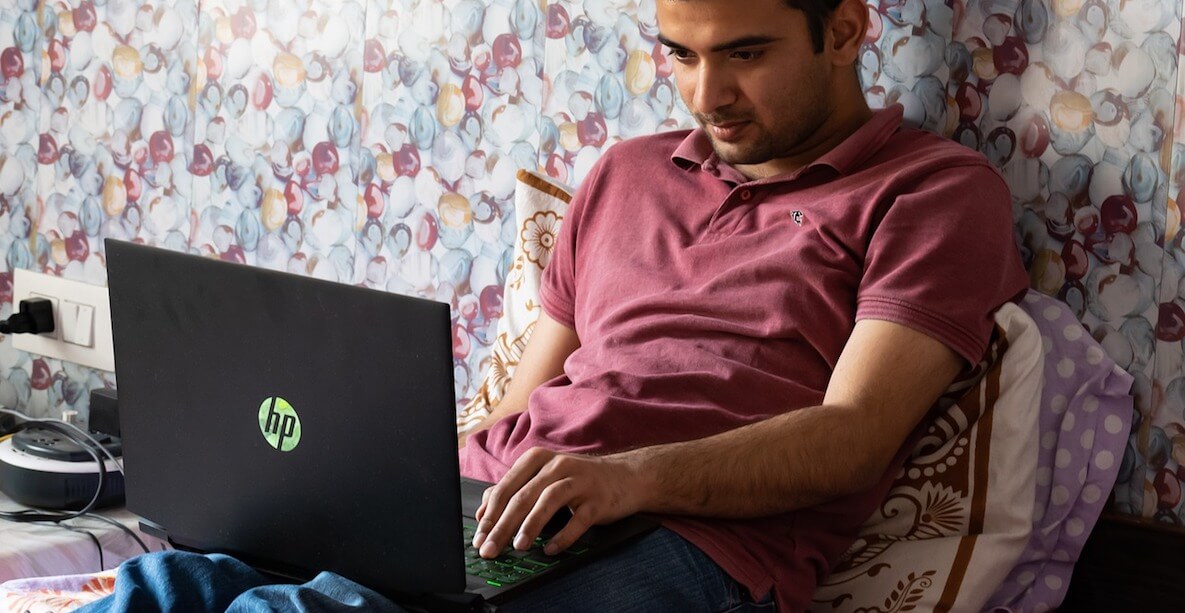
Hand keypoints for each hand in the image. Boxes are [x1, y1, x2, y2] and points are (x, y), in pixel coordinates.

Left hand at [471, 447, 647, 557]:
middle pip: (523, 496)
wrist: (627, 476)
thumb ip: (514, 491)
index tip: (479, 537)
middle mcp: (557, 465)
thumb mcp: (545, 479)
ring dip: (530, 525)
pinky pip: (578, 519)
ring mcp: (580, 480)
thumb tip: (482, 512)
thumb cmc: (580, 480)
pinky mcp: (598, 499)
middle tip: (490, 548)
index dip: (490, 514)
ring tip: (518, 546)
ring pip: (548, 501)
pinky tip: (551, 549)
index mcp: (538, 459)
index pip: (506, 487)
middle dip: (502, 525)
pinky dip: (563, 536)